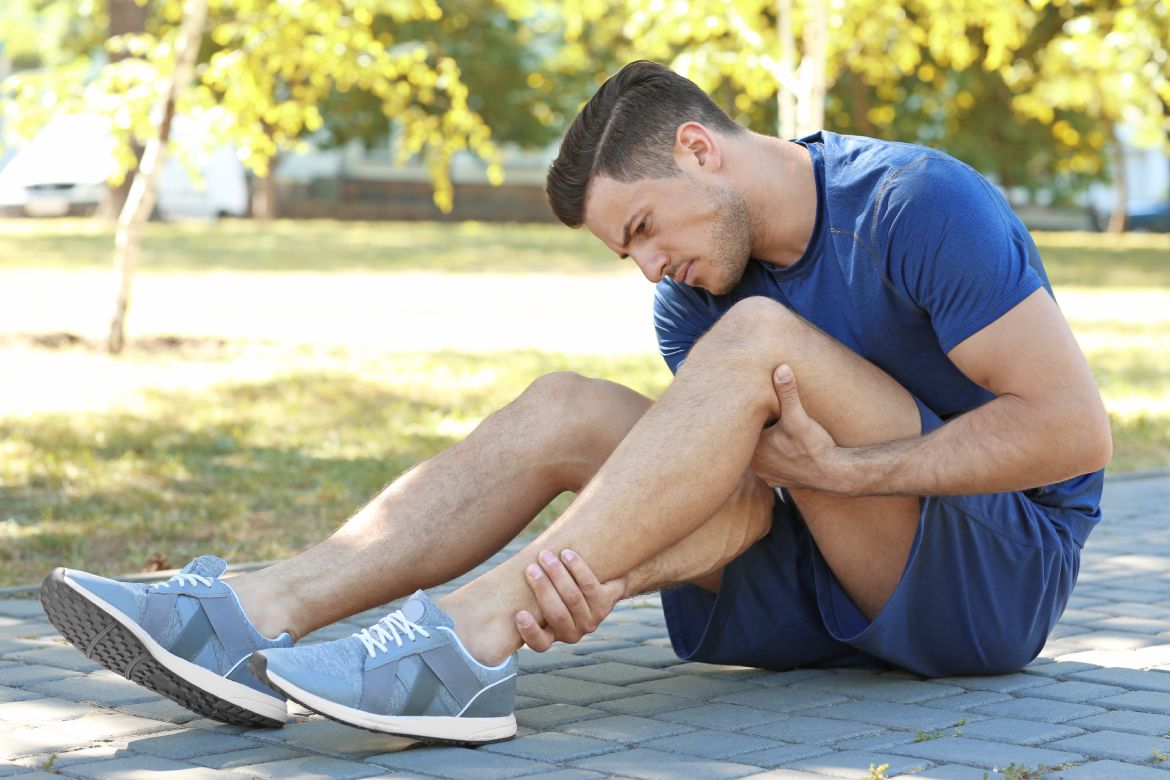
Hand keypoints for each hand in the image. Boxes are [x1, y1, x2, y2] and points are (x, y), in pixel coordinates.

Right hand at [515, 549, 625, 651]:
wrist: (601, 581)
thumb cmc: (558, 588)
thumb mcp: (540, 598)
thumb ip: (523, 596)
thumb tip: (488, 586)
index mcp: (553, 636)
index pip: (541, 644)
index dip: (530, 632)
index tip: (519, 614)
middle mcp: (573, 632)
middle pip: (557, 613)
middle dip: (543, 589)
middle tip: (531, 568)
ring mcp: (591, 619)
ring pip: (573, 598)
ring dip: (558, 574)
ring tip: (545, 556)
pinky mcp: (606, 603)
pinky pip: (590, 585)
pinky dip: (577, 567)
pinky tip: (567, 553)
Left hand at [751, 364, 848, 492]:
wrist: (833, 474)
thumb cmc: (814, 446)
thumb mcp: (799, 417)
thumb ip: (788, 393)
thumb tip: (781, 368)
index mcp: (754, 448)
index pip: (746, 428)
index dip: (753, 416)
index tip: (761, 407)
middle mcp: (756, 465)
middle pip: (752, 441)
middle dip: (759, 430)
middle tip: (769, 417)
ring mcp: (765, 474)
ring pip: (759, 455)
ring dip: (766, 445)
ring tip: (777, 434)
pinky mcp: (776, 482)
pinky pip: (770, 467)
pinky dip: (775, 459)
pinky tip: (784, 451)